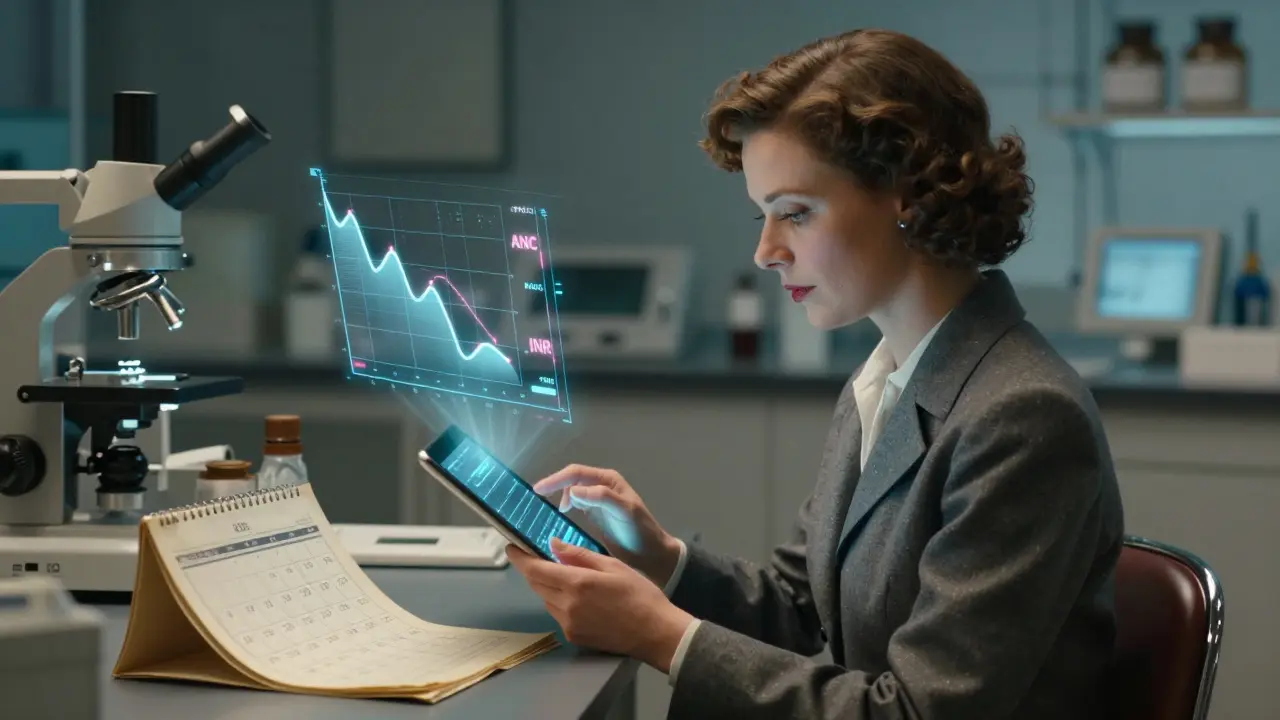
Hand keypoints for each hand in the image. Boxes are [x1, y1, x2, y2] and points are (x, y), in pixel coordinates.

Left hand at [507, 539, 693, 672]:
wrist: (655, 633)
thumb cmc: (639, 594)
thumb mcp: (612, 566)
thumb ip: (579, 555)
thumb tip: (553, 544)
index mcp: (577, 584)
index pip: (536, 569)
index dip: (520, 558)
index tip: (512, 547)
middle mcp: (566, 606)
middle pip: (537, 584)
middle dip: (533, 569)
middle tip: (538, 556)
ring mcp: (568, 624)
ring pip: (546, 599)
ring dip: (547, 586)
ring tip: (564, 576)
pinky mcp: (573, 637)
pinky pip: (557, 614)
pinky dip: (559, 602)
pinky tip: (578, 598)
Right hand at [534, 464, 680, 583]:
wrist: (651, 554)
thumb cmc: (640, 531)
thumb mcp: (625, 512)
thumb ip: (602, 498)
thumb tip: (574, 490)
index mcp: (608, 481)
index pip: (576, 474)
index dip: (556, 479)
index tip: (538, 490)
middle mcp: (601, 486)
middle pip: (572, 479)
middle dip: (554, 484)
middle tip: (536, 496)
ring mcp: (598, 500)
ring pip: (572, 490)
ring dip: (558, 494)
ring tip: (545, 507)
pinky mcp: (595, 514)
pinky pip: (575, 503)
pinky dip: (564, 505)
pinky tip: (559, 514)